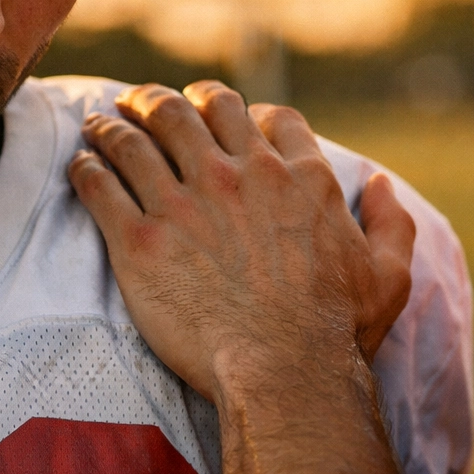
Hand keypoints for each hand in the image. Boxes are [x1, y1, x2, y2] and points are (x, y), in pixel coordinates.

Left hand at [68, 81, 414, 400]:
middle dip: (169, 99)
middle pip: (196, 107)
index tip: (223, 119)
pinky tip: (82, 166)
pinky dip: (87, 167)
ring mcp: (186, 202)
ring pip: (140, 133)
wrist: (283, 373)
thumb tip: (383, 185)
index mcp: (299, 177)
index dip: (242, 111)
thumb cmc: (338, 332)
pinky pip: (101, 183)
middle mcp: (241, 175)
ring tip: (101, 124)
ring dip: (116, 123)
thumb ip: (392, 223)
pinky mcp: (140, 238)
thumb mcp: (389, 274)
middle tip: (147, 105)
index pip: (266, 116)